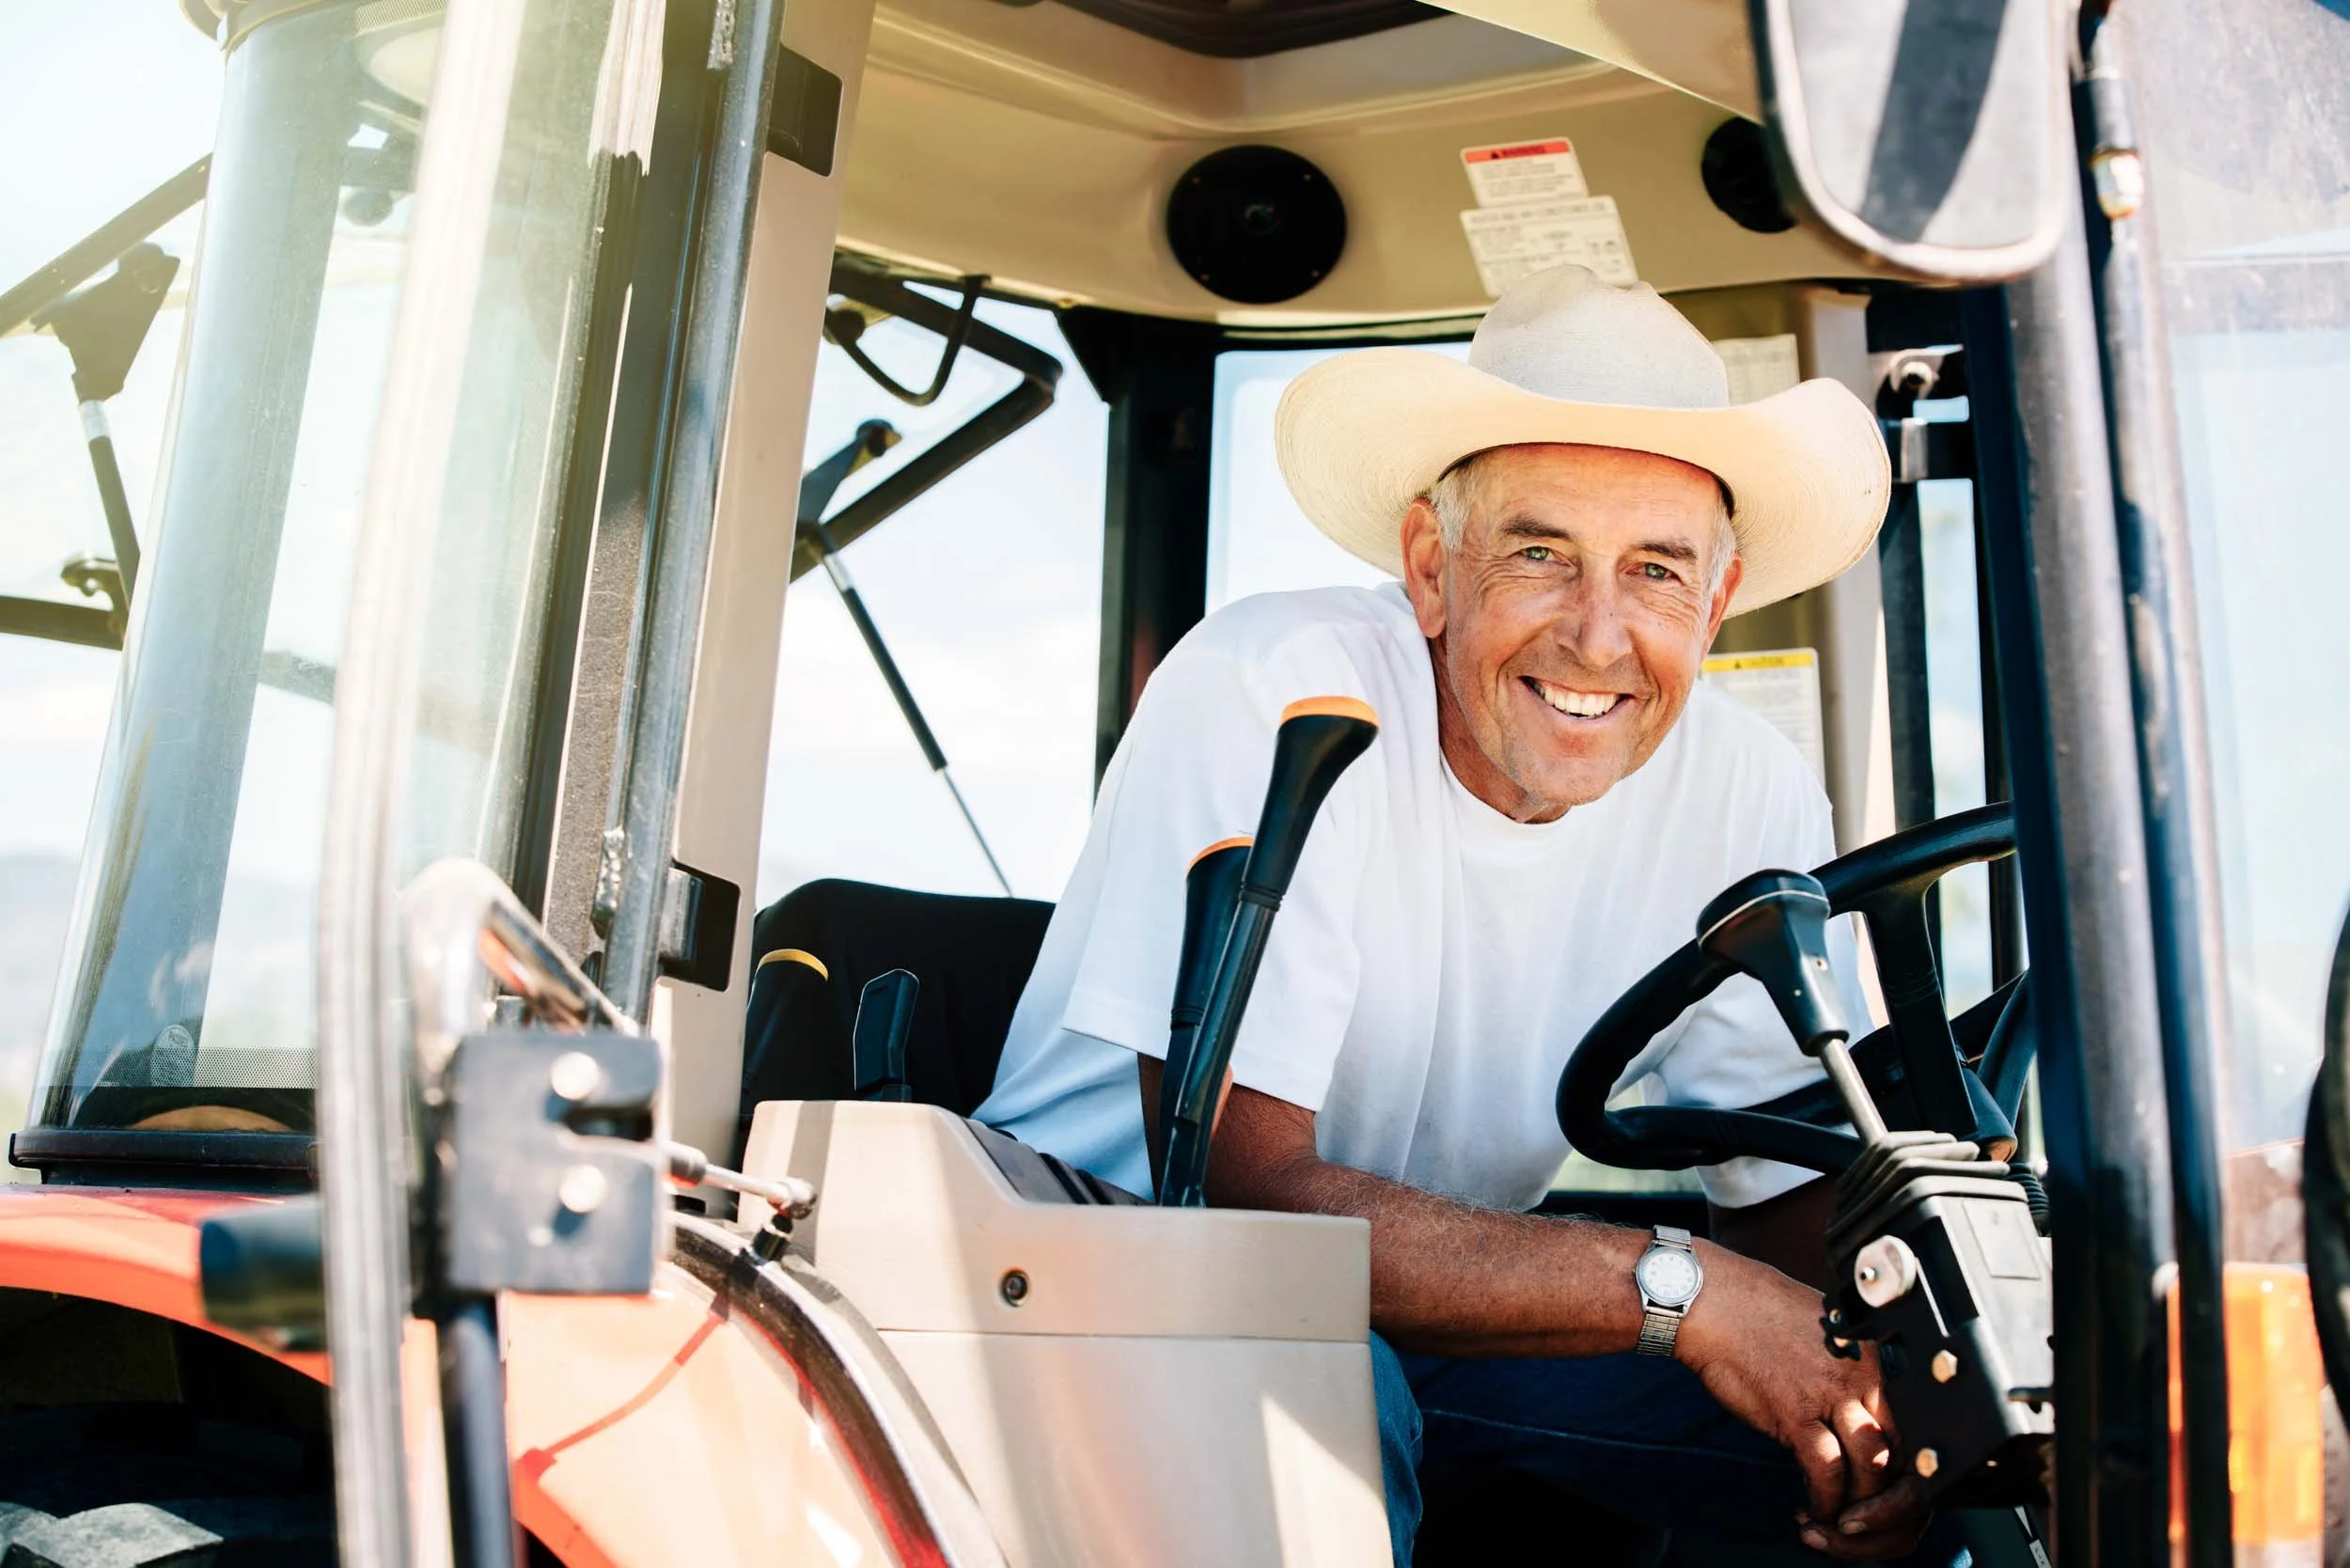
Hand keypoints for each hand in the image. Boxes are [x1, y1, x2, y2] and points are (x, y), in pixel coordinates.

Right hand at [1674, 1243, 1930, 1560]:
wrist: (1712, 1301)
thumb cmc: (1758, 1312)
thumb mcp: (1823, 1332)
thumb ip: (1847, 1370)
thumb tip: (1855, 1411)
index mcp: (1874, 1358)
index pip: (1913, 1426)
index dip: (1905, 1468)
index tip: (1884, 1489)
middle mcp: (1863, 1376)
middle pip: (1901, 1452)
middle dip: (1889, 1498)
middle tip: (1866, 1517)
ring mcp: (1830, 1393)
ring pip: (1872, 1468)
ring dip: (1859, 1505)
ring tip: (1841, 1521)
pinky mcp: (1795, 1412)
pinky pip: (1826, 1471)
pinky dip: (1824, 1500)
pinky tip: (1813, 1509)